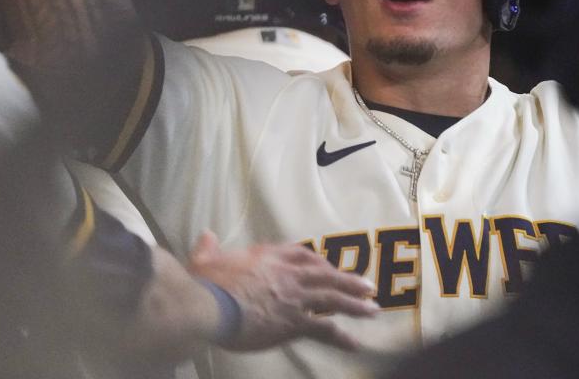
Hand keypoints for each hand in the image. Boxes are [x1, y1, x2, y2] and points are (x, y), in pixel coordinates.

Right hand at [188, 232, 378, 351]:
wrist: (211, 305)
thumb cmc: (205, 283)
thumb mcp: (204, 259)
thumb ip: (208, 247)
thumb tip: (206, 234)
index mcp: (269, 256)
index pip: (301, 254)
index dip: (318, 262)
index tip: (328, 267)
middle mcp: (288, 273)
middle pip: (326, 274)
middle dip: (349, 280)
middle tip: (368, 286)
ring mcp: (295, 297)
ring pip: (333, 298)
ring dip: (355, 304)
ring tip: (373, 309)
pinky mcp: (294, 322)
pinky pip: (324, 329)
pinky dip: (341, 336)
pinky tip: (354, 343)